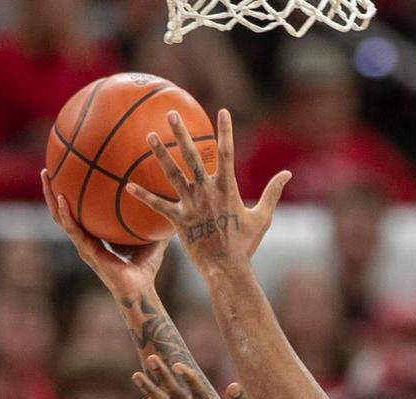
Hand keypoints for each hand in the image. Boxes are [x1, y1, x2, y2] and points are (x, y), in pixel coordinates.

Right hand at [41, 168, 168, 299]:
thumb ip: (154, 222)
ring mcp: (83, 245)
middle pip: (62, 212)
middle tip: (46, 170)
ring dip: (50, 197)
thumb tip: (167, 200)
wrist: (141, 289)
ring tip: (46, 176)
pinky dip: (65, 214)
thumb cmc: (146, 268)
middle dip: (52, 191)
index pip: (78, 213)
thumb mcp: (151, 239)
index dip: (71, 196)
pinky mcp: (86, 251)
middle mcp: (85, 240)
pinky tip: (61, 199)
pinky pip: (72, 230)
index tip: (66, 176)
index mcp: (95, 237)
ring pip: (60, 218)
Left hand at [125, 108, 289, 274]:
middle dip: (181, 133)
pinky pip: (158, 206)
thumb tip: (287, 174)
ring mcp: (191, 205)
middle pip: (192, 156)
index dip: (226, 131)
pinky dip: (144, 196)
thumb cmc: (246, 244)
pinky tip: (128, 186)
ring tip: (149, 135)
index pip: (227, 152)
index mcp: (227, 188)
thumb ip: (272, 192)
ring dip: (160, 154)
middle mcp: (207, 192)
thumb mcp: (263, 217)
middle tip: (171, 113)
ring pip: (172, 174)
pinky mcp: (179, 221)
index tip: (223, 112)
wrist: (227, 268)